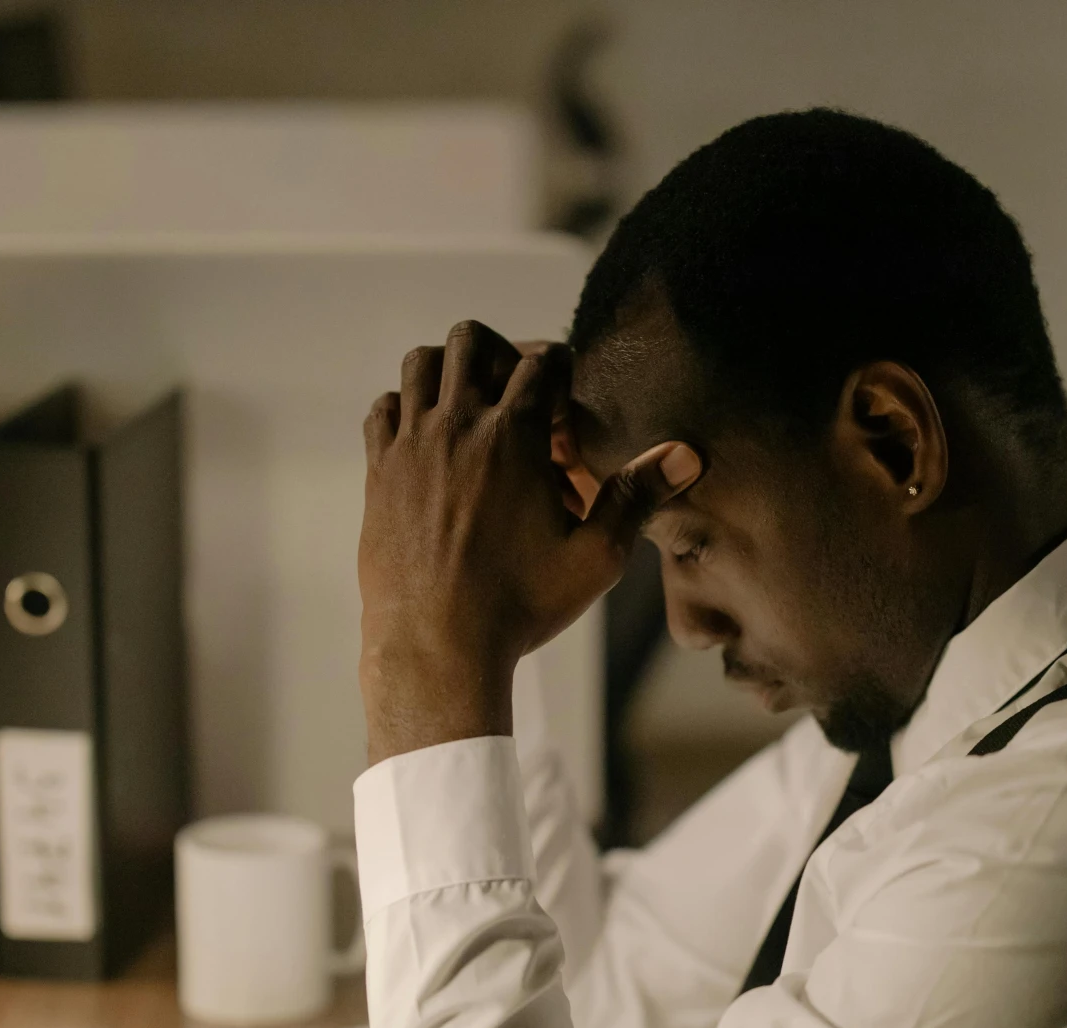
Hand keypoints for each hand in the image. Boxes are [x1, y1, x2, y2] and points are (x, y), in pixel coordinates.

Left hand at [358, 319, 700, 764]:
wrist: (438, 647)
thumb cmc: (521, 606)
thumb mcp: (596, 557)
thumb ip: (637, 496)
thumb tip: (686, 455)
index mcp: (514, 437)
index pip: (542, 359)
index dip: (561, 372)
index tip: (564, 408)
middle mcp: (458, 426)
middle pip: (473, 340)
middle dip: (503, 354)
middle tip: (520, 396)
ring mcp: (412, 446)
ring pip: (422, 363)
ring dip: (451, 371)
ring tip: (474, 407)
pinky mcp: (381, 472)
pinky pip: (384, 409)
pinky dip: (407, 407)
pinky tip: (430, 440)